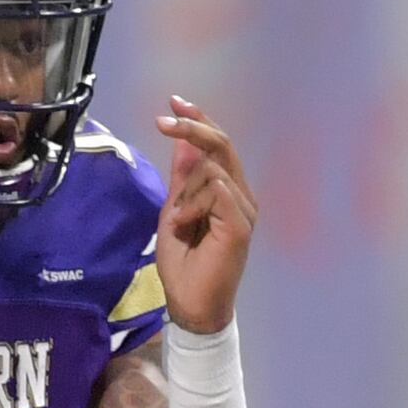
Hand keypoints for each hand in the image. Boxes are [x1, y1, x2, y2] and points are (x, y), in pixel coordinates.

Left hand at [152, 94, 258, 334]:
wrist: (192, 305)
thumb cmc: (184, 265)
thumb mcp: (175, 212)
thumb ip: (182, 180)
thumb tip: (182, 144)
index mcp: (228, 192)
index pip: (219, 146)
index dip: (200, 121)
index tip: (175, 102)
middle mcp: (242, 196)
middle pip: (222, 145)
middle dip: (192, 129)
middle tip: (163, 121)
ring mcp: (245, 210)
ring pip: (213, 168)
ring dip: (185, 190)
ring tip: (178, 221)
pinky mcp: (240, 225)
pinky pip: (216, 191)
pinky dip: (193, 203)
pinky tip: (183, 224)